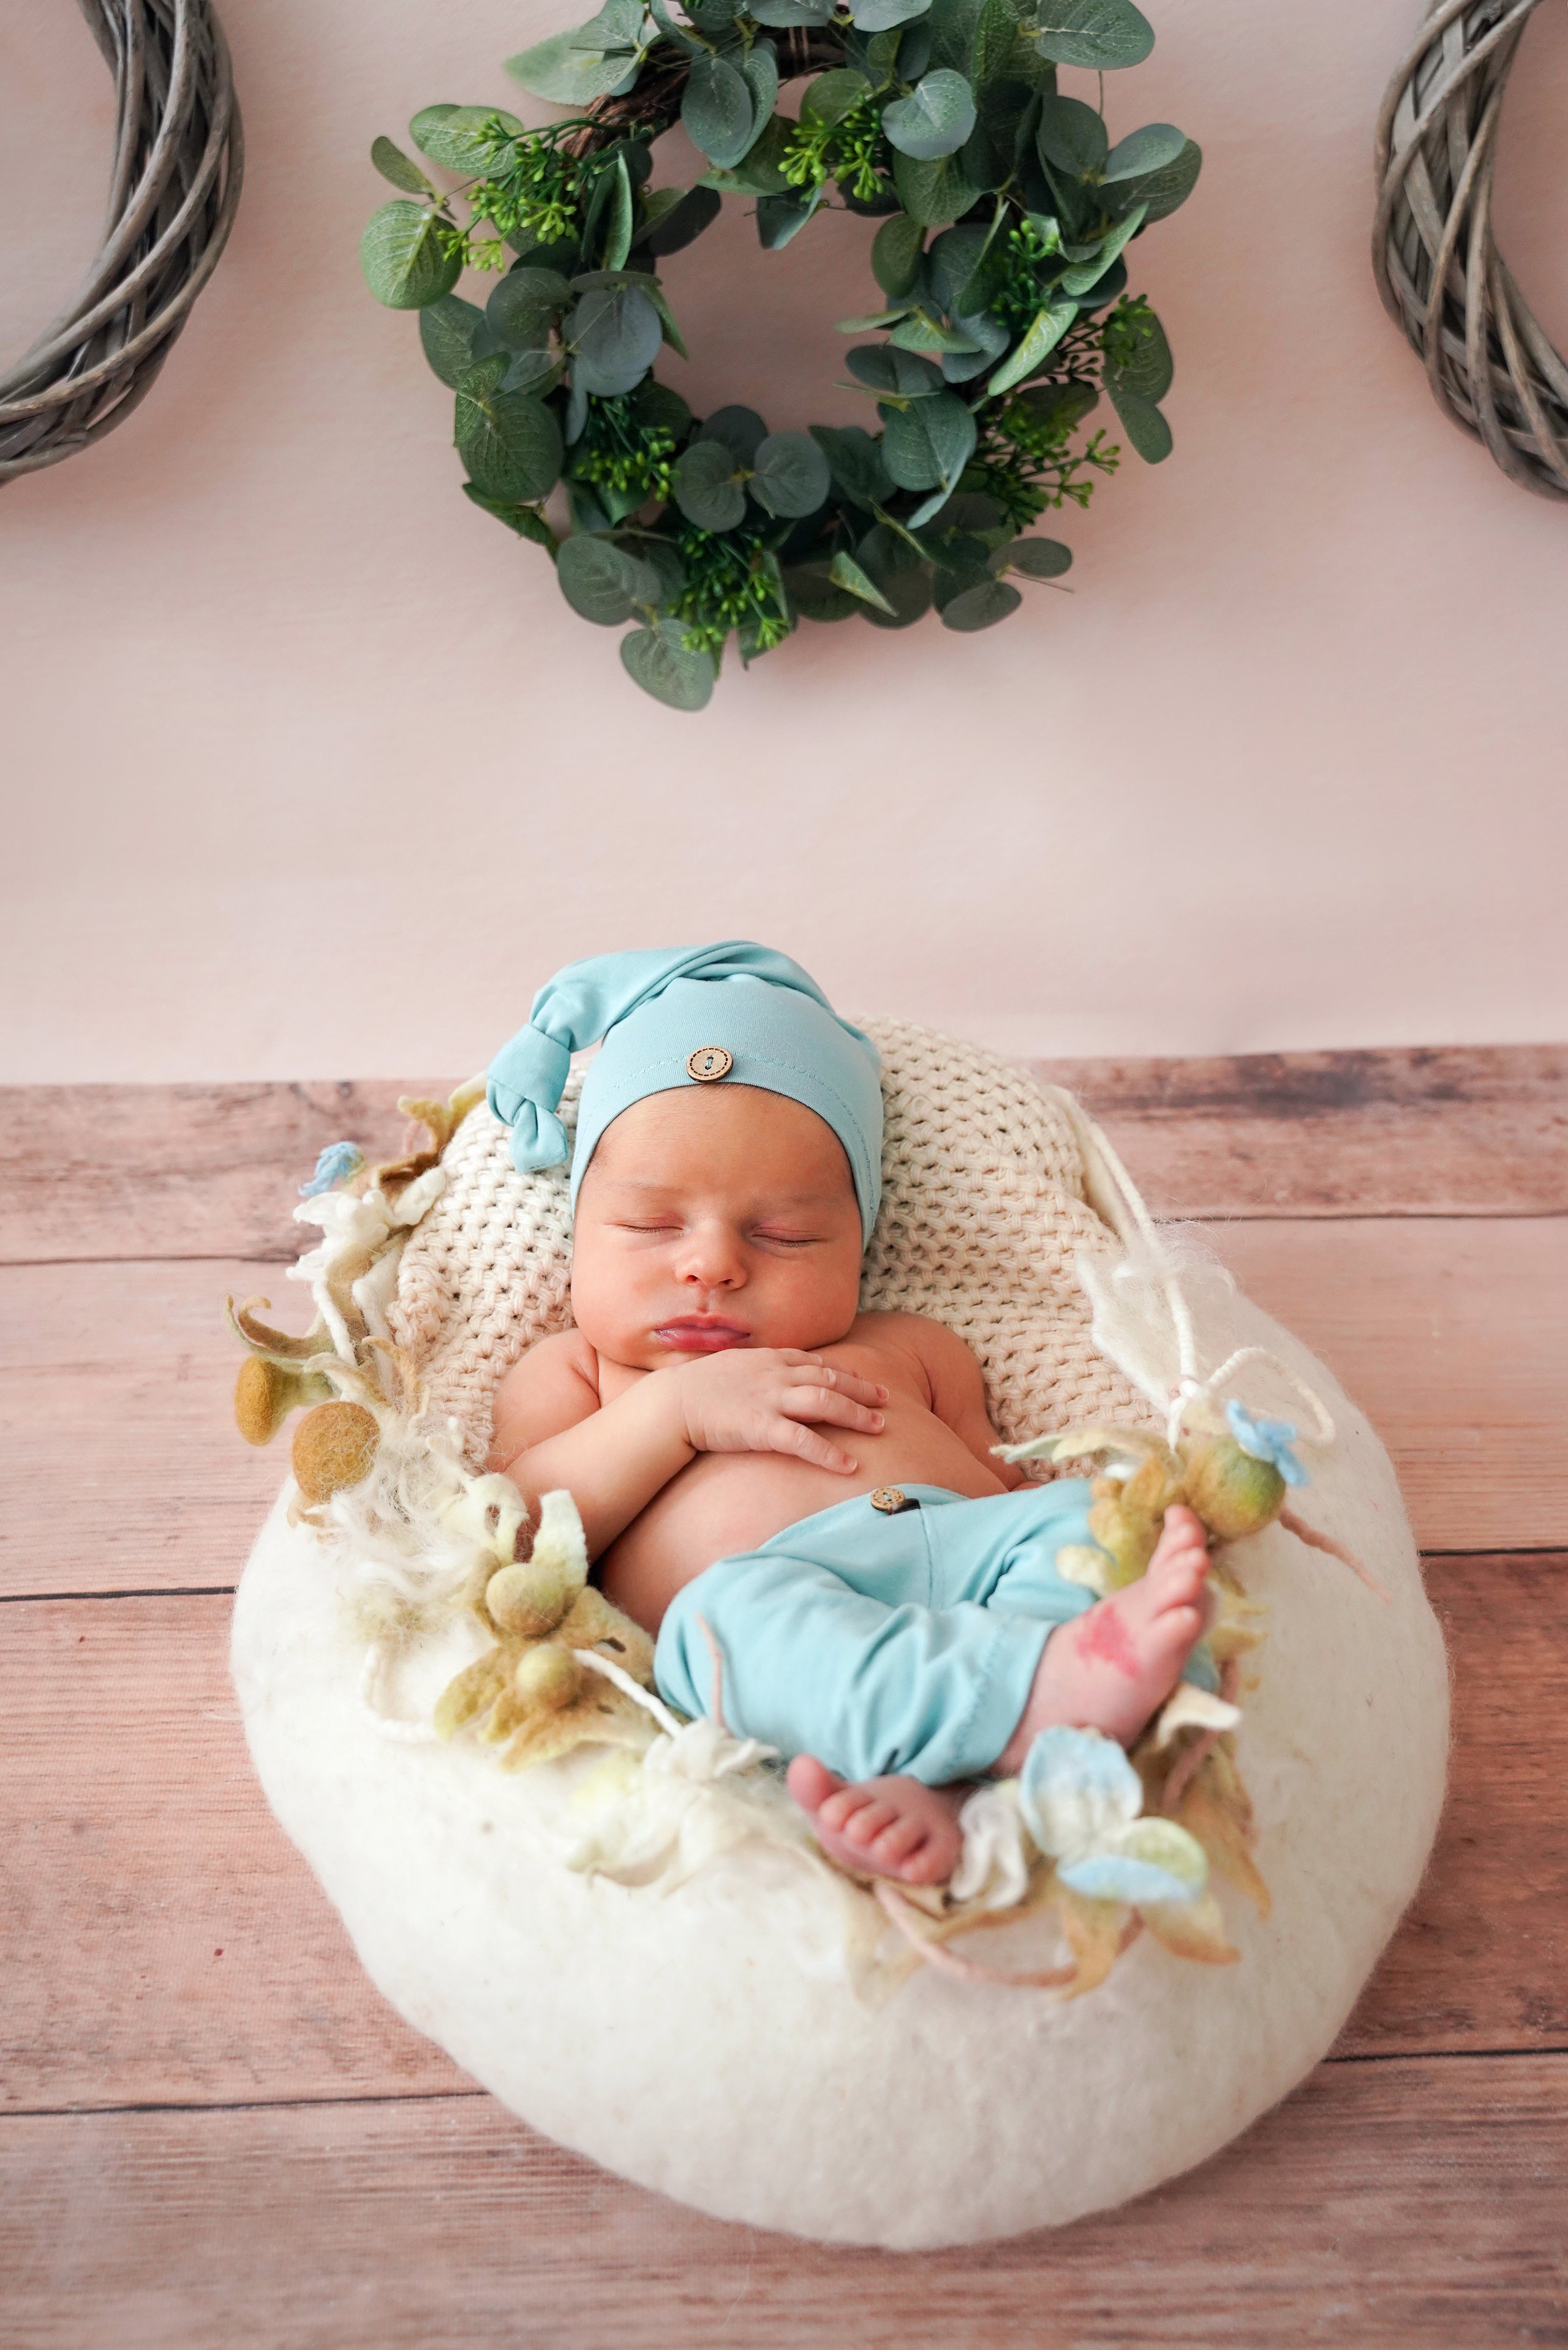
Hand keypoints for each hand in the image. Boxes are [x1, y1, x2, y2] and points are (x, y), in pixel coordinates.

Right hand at [675, 1349, 887, 1473]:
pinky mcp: (762, 1427)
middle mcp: (776, 1374)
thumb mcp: (732, 1367)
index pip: (816, 1362)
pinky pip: (804, 1440)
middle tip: (886, 1399)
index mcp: (769, 1358)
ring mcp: (770, 1399)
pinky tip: (849, 1464)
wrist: (671, 1403)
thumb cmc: (696, 1388)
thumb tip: (771, 1377)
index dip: (844, 1372)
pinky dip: (829, 1452)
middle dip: (861, 1389)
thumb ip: (757, 1370)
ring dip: (856, 1414)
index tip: (863, 1380)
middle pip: (830, 1379)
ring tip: (879, 1427)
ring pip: (826, 1403)